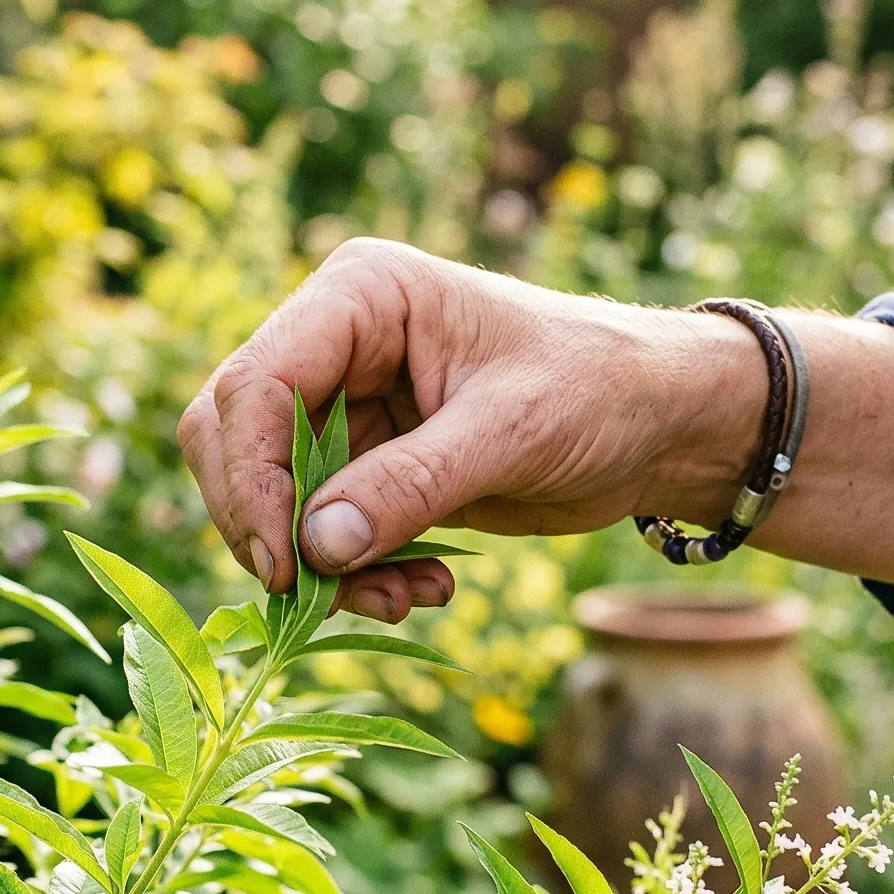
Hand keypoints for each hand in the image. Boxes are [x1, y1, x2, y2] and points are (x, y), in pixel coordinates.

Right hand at [177, 238, 760, 620]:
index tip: (285, 563)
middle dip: (271, 526)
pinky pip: (317, 531)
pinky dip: (353, 575)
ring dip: (320, 565)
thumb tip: (313, 549)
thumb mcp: (511, 433)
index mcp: (361, 295)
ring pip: (268, 497)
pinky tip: (423, 589)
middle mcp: (335, 342)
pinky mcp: (364, 464)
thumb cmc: (601, 390)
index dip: (250, 477)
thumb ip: (408, 486)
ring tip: (403, 598)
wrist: (660, 423)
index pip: (255, 383)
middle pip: (233, 438)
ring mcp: (344, 405)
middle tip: (318, 596)